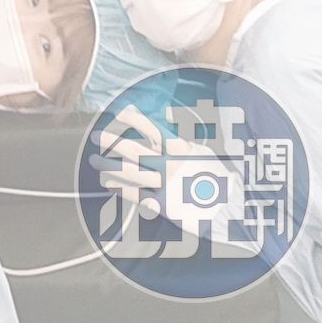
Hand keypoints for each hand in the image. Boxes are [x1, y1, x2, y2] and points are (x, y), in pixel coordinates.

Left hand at [88, 106, 218, 200]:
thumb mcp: (203, 155)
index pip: (154, 131)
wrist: (228, 209)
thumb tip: (164, 133)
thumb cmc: (217, 180)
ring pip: (130, 173)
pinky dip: (117, 187)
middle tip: (95, 135)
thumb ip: (182, 145)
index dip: (135, 120)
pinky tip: (105, 181)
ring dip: (108, 165)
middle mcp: (171, 166)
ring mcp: (165, 186)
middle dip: (112, 142)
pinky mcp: (161, 204)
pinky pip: (133, 194)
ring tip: (93, 160)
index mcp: (182, 152)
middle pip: (135, 151)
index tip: (120, 113)